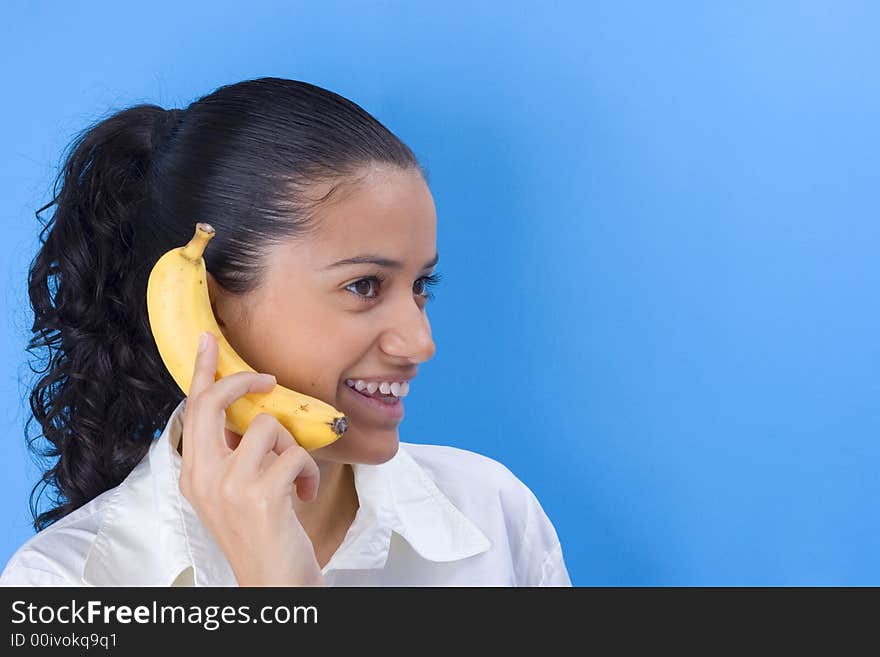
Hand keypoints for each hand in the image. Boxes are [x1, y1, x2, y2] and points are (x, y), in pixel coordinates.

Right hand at [178, 331, 324, 586]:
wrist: (272, 579)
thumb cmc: (260, 532)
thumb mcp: (232, 491)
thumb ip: (231, 454)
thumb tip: (251, 413)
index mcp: (193, 473)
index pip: (192, 410)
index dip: (201, 371)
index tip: (207, 340)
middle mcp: (202, 476)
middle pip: (216, 402)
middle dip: (245, 381)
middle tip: (268, 380)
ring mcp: (229, 485)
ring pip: (268, 426)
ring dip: (291, 447)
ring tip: (293, 478)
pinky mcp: (260, 494)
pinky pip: (295, 454)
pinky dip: (307, 471)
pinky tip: (302, 495)